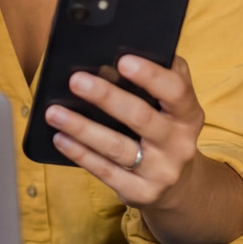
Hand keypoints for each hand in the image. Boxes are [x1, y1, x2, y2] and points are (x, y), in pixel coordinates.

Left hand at [44, 54, 203, 209]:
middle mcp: (178, 145)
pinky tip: (60, 137)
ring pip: (117, 147)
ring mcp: (160, 172)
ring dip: (82, 128)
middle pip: (141, 118)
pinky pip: (105, 171)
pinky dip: (80, 153)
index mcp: (188, 115)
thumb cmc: (166, 130)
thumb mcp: (175, 108)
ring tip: (54, 112)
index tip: (122, 60)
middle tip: (76, 80)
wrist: (178, 186)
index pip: (176, 91)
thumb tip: (124, 51)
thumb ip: (161, 78)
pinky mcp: (140, 192)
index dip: (151, 75)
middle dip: (106, 97)